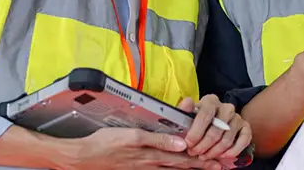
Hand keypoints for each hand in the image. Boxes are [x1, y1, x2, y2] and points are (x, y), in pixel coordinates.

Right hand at [61, 127, 220, 169]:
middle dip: (200, 167)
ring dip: (189, 169)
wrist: (84, 156)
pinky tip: (175, 169)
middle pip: (181, 167)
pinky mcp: (136, 168)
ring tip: (205, 169)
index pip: (183, 159)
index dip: (201, 161)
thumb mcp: (133, 136)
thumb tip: (181, 143)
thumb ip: (158, 139)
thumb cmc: (106, 143)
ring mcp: (143, 168)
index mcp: (153, 155)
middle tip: (219, 168)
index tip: (218, 162)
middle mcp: (151, 165)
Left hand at [178, 94, 252, 162]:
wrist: (209, 128)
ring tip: (204, 156)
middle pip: (217, 129)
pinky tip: (222, 156)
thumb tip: (187, 102)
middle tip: (194, 153)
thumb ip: (184, 110)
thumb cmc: (196, 123)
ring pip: (228, 138)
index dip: (196, 131)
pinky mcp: (245, 127)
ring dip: (215, 151)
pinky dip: (233, 151)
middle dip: (204, 145)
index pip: (206, 113)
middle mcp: (226, 107)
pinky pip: (244, 140)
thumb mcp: (186, 117)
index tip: (188, 143)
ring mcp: (237, 117)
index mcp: (211, 101)